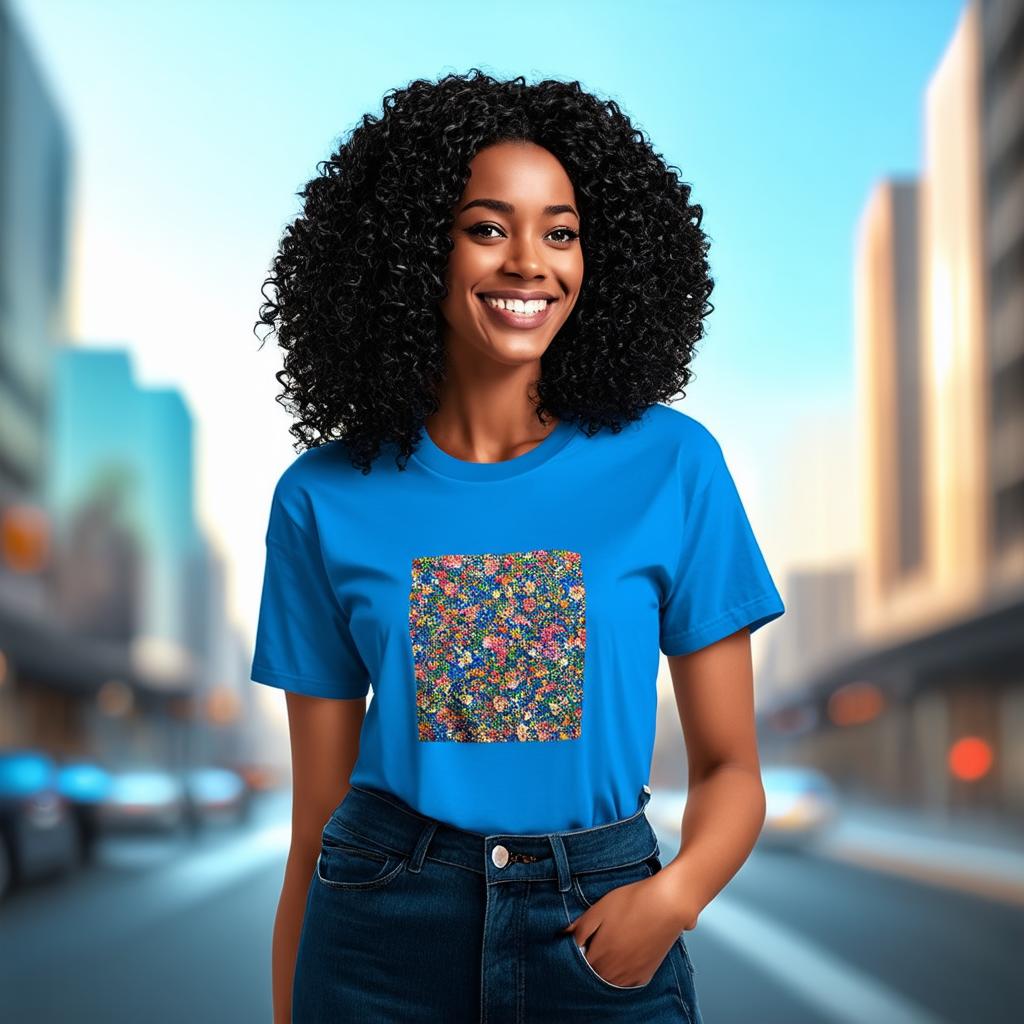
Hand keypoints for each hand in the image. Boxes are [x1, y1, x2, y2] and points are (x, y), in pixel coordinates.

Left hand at [560, 868, 688, 987]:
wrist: (667, 904)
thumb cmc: (633, 902)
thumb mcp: (601, 907)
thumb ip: (581, 926)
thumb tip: (564, 936)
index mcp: (600, 952)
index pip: (578, 964)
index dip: (575, 954)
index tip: (576, 944)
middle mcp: (614, 968)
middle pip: (592, 975)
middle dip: (587, 965)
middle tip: (590, 948)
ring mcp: (631, 974)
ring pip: (608, 983)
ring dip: (602, 974)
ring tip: (605, 955)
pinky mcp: (645, 974)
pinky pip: (627, 985)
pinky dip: (619, 979)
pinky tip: (619, 965)